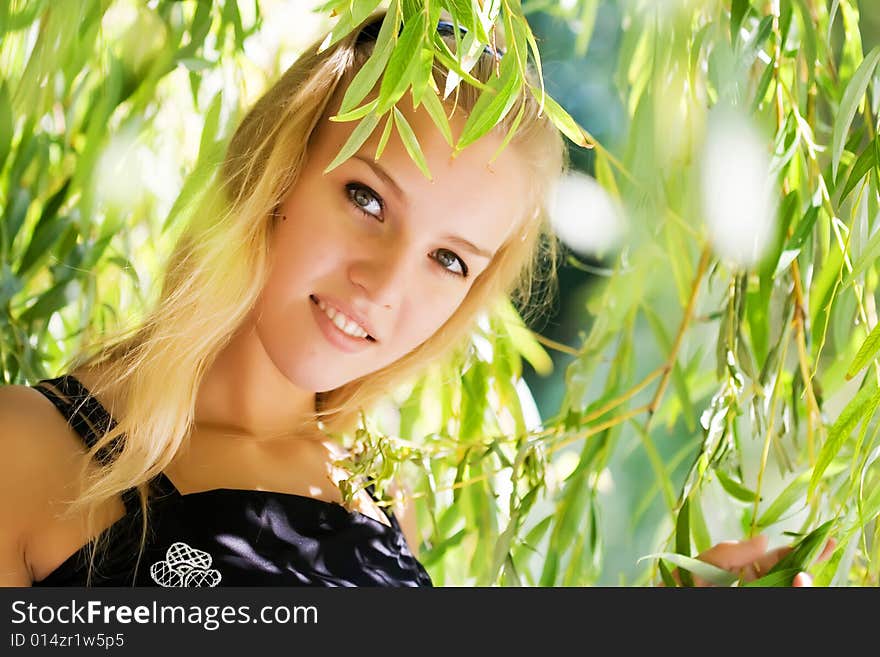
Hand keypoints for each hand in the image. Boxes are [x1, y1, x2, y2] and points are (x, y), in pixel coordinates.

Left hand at [663, 534, 834, 585]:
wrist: (667, 596)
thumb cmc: (679, 585)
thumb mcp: (701, 564)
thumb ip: (730, 552)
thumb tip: (765, 539)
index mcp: (744, 570)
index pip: (778, 559)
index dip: (801, 551)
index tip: (825, 541)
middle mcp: (755, 585)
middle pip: (790, 576)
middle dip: (809, 566)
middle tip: (826, 553)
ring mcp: (757, 595)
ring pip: (788, 588)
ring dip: (800, 582)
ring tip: (802, 576)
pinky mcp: (754, 611)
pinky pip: (778, 594)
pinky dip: (790, 591)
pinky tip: (796, 581)